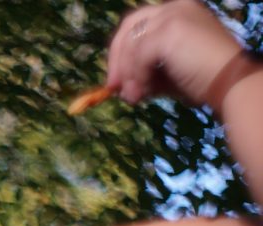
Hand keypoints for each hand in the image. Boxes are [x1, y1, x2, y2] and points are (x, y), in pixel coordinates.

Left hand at [106, 0, 240, 107]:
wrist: (229, 82)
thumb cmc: (205, 81)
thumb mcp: (169, 75)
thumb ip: (146, 74)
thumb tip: (123, 88)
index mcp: (178, 12)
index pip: (139, 25)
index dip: (122, 52)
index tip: (116, 82)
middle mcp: (174, 7)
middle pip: (129, 26)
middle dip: (117, 60)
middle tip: (114, 89)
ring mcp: (172, 15)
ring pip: (131, 43)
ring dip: (127, 74)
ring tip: (133, 98)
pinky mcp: (169, 30)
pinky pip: (139, 56)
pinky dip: (137, 76)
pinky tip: (144, 93)